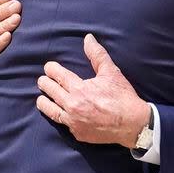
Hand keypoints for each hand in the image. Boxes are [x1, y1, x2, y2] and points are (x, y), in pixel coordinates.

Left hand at [36, 34, 150, 148]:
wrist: (133, 124)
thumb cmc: (122, 96)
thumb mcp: (111, 72)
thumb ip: (97, 54)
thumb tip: (88, 38)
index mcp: (79, 89)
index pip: (58, 76)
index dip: (51, 70)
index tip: (48, 67)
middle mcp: (72, 106)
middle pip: (52, 92)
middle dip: (45, 84)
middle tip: (41, 80)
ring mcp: (74, 122)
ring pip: (51, 111)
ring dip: (44, 103)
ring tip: (40, 99)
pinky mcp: (78, 133)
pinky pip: (63, 124)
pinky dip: (59, 117)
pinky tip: (58, 113)